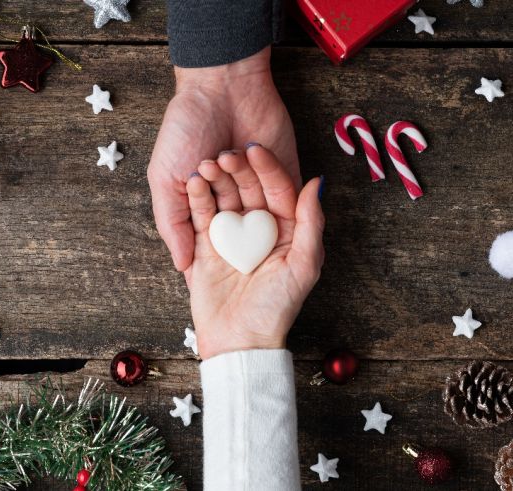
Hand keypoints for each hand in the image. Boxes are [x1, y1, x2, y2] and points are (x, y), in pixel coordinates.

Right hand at [148, 47, 299, 270]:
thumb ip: (173, 225)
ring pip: (262, 217)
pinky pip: (289, 198)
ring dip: (246, 200)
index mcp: (201, 208)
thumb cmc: (184, 131)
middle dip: (233, 233)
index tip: (210, 276)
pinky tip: (264, 198)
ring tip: (221, 162)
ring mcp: (259, 191)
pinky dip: (279, 201)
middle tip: (222, 220)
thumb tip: (181, 265)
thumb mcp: (165, 182)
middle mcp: (232, 203)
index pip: (209, 245)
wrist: (220, 85)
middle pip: (239, 236)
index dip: (211, 262)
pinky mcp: (284, 176)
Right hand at [184, 145, 323, 359]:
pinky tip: (195, 180)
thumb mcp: (303, 266)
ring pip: (225, 196)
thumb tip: (318, 184)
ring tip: (206, 163)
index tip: (254, 150)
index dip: (267, 169)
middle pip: (250, 189)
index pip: (278, 190)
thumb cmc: (275, 308)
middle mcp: (260, 229)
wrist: (238, 342)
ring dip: (215, 178)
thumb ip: (311, 223)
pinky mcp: (208, 243)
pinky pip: (204, 214)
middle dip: (237, 170)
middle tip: (224, 153)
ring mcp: (233, 234)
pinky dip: (198, 197)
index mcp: (286, 230)